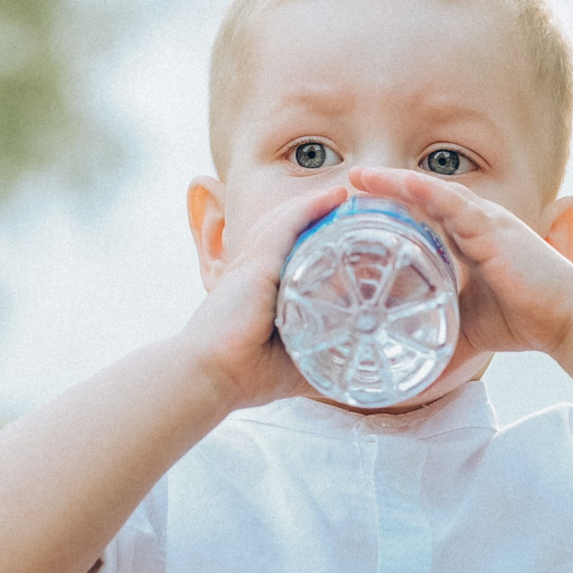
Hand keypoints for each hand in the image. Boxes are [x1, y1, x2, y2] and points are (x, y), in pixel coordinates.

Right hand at [178, 178, 348, 410]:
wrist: (212, 376)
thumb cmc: (247, 374)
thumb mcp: (296, 363)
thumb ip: (321, 359)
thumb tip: (353, 367)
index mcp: (264, 288)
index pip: (293, 251)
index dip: (319, 237)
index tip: (352, 234)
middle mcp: (258, 269)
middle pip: (292, 229)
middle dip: (322, 216)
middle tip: (360, 209)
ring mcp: (255, 263)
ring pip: (290, 221)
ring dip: (320, 205)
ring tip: (351, 196)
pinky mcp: (256, 264)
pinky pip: (286, 226)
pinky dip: (310, 208)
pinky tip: (334, 197)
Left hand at [346, 166, 572, 355]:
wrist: (565, 320)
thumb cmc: (525, 321)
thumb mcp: (468, 334)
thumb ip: (441, 347)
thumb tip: (413, 384)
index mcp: (468, 243)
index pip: (422, 219)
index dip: (390, 212)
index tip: (355, 213)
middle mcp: (474, 226)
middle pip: (420, 199)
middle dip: (383, 192)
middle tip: (346, 188)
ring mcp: (483, 222)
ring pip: (431, 193)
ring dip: (394, 183)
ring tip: (359, 179)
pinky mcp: (492, 228)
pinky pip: (453, 202)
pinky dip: (424, 191)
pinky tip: (399, 183)